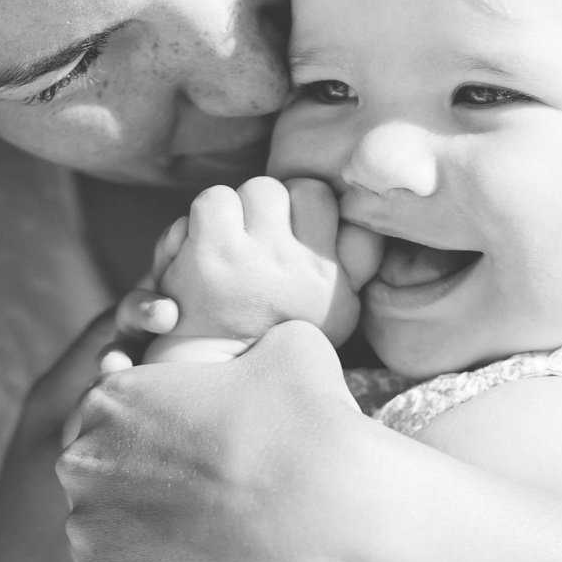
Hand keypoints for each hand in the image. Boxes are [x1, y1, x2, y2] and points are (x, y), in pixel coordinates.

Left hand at [58, 321, 368, 561]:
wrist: (325, 521)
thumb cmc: (309, 429)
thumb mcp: (291, 349)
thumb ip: (259, 343)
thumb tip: (269, 347)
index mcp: (110, 398)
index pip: (123, 424)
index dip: (169, 445)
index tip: (211, 462)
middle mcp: (80, 464)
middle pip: (105, 484)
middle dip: (147, 498)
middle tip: (211, 513)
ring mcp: (87, 537)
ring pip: (109, 546)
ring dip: (149, 553)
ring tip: (212, 555)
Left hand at [153, 176, 378, 345]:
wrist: (208, 373)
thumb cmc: (270, 331)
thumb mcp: (335, 308)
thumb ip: (359, 257)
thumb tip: (364, 206)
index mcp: (333, 281)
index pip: (335, 205)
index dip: (306, 207)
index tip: (289, 234)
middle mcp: (303, 270)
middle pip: (296, 188)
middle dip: (271, 206)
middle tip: (252, 241)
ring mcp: (257, 260)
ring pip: (256, 189)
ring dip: (237, 209)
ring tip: (226, 245)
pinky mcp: (213, 254)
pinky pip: (213, 200)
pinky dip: (199, 219)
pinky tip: (197, 248)